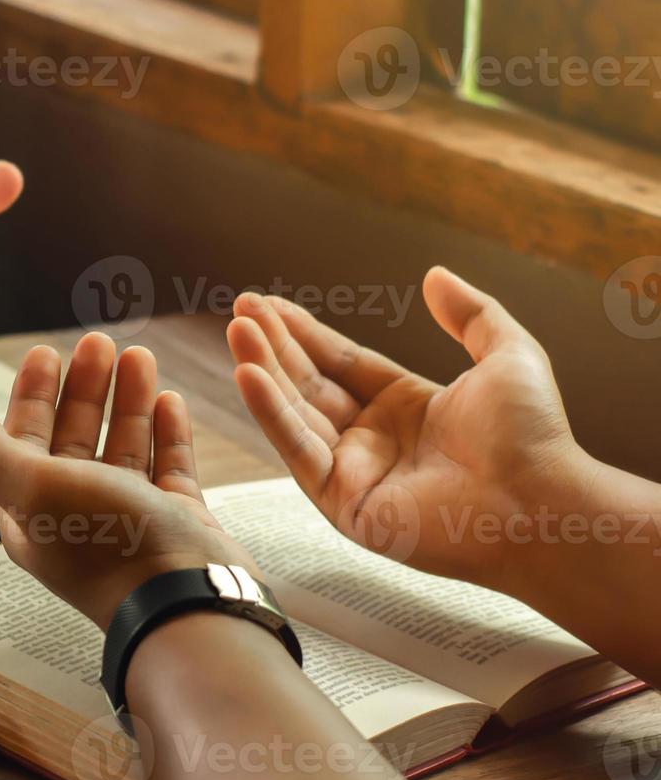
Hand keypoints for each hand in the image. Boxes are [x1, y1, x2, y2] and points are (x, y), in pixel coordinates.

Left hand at [0, 332, 256, 628]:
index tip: (46, 351)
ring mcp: (131, 518)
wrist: (187, 600)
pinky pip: (168, 466)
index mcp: (33, 511)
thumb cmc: (108, 546)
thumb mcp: (33, 488)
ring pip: (124, 445)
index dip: (32, 395)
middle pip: (76, 437)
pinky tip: (170, 400)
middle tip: (99, 341)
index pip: (24, 440)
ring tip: (139, 356)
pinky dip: (167, 432)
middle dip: (84, 388)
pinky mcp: (177, 521)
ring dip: (128, 400)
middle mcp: (78, 514)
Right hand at [227, 266, 581, 589]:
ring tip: (238, 331)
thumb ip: (471, 314)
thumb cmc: (534, 437)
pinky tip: (248, 377)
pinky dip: (271, 415)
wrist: (541, 503)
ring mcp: (356, 472)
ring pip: (296, 413)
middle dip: (273, 346)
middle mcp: (374, 440)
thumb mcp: (508, 355)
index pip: (341, 362)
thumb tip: (435, 275)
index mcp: (407, 407)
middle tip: (240, 311)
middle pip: (310, 383)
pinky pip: (299, 451)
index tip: (267, 305)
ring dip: (263, 371)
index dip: (304, 332)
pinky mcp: (343, 503)